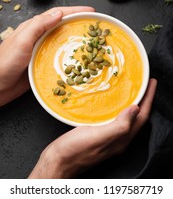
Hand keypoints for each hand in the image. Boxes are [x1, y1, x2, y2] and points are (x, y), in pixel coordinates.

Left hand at [0, 6, 94, 105]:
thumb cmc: (6, 62)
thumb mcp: (22, 40)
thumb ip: (38, 26)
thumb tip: (58, 14)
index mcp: (34, 27)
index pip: (57, 14)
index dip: (74, 11)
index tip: (90, 10)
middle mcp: (39, 37)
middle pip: (62, 26)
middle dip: (78, 23)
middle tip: (94, 26)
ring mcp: (42, 51)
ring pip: (63, 41)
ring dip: (76, 39)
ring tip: (91, 42)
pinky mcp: (43, 64)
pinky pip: (60, 57)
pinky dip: (71, 56)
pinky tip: (79, 60)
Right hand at [28, 79, 156, 178]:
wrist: (58, 161)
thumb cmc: (76, 150)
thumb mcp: (98, 136)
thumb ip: (119, 125)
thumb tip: (135, 108)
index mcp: (122, 139)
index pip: (142, 116)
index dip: (149, 99)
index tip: (152, 82)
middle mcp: (119, 138)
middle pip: (137, 117)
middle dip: (143, 99)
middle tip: (144, 83)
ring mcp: (109, 137)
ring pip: (126, 117)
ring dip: (132, 102)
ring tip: (132, 89)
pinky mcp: (99, 134)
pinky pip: (115, 118)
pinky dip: (118, 107)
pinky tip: (112, 101)